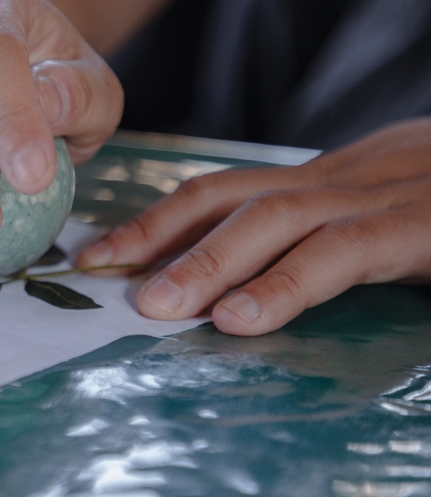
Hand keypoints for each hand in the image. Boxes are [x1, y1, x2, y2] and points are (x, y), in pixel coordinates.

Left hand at [78, 118, 430, 334]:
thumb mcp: (375, 217)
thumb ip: (311, 242)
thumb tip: (233, 287)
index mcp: (326, 179)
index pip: (223, 190)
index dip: (155, 218)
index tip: (99, 252)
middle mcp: (343, 178)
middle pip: (231, 196)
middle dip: (157, 234)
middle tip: (98, 274)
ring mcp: (383, 196)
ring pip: (278, 218)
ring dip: (207, 261)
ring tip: (154, 306)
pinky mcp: (424, 226)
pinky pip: (345, 252)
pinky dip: (289, 283)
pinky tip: (244, 318)